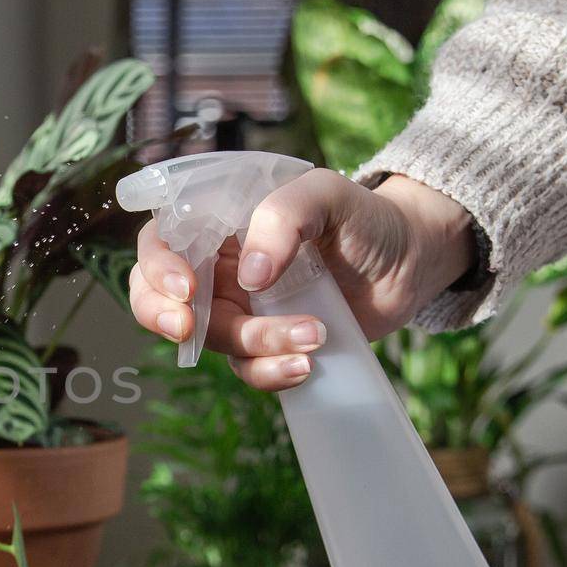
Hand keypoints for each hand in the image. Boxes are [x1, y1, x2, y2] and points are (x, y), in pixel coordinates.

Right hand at [128, 170, 474, 390]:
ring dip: (255, 342)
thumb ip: (283, 217)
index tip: (186, 288)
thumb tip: (248, 278)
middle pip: (157, 298)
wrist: (410, 261)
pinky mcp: (266, 345)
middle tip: (189, 328)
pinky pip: (248, 369)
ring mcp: (239, 310)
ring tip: (315, 334)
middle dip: (163, 316)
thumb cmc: (363, 217)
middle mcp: (218, 268)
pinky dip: (270, 372)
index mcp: (218, 224)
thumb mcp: (326, 194)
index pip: (160, 242)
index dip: (157, 267)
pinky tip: (308, 365)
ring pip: (213, 338)